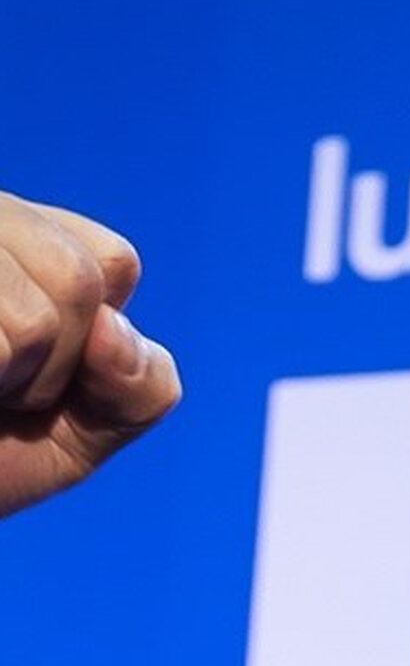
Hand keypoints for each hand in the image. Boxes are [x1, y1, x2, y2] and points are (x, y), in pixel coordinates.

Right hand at [0, 191, 179, 518]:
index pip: (111, 262)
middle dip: (55, 366)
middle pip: (79, 279)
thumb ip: (138, 387)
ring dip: (9, 380)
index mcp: (17, 234)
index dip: (95, 345)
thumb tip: (113, 332)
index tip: (40, 371)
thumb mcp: (83, 431)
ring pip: (35, 317)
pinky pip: (0, 343)